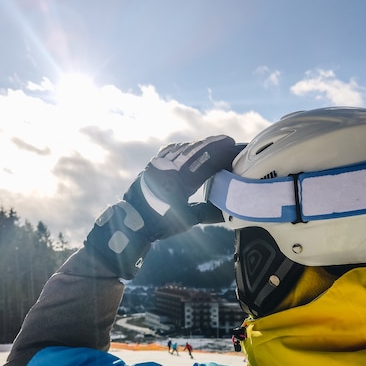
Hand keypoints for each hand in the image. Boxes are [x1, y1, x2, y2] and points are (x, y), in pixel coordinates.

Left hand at [86, 135, 242, 278]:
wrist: (131, 222)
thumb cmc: (160, 224)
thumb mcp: (187, 220)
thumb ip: (206, 211)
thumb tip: (224, 210)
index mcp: (180, 182)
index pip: (207, 163)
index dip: (222, 154)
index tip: (234, 149)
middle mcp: (169, 169)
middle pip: (196, 150)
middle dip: (214, 144)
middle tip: (228, 141)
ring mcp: (159, 164)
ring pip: (183, 148)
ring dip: (200, 145)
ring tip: (213, 143)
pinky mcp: (152, 164)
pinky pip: (171, 150)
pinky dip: (184, 148)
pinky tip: (190, 147)